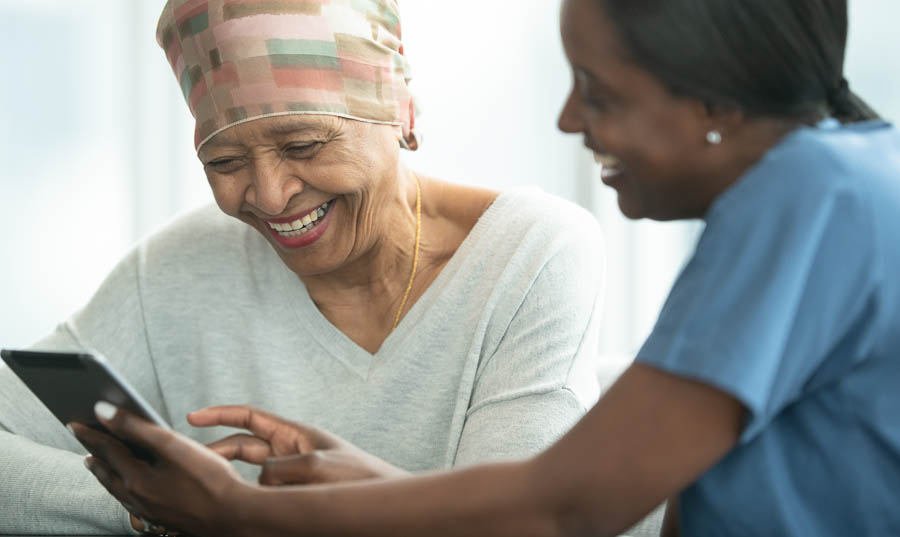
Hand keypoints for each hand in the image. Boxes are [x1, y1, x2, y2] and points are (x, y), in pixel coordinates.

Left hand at [71, 402, 249, 536]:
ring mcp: (148, 509)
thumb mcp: (172, 445)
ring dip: (104, 471)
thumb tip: (101, 411)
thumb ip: (135, 427)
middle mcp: (136, 497)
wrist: (233, 517)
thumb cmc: (209, 480)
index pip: (106, 448)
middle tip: (83, 440)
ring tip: (96, 462)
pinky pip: (130, 499)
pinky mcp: (162, 516)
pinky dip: (121, 486)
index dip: (90, 432)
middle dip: (93, 452)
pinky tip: (128, 486)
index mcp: (135, 478)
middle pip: (107, 470)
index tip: (74, 421)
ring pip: (116, 488)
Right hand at [189, 405, 408, 484]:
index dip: (219, 415)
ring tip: (223, 491)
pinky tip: (249, 509)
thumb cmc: (358, 476)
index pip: (249, 417)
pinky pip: (265, 494)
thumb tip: (258, 481)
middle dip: (217, 452)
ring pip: (252, 475)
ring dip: (242, 482)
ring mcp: (289, 472)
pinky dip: (257, 499)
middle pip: (242, 446)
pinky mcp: (292, 493)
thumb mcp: (316, 466)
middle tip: (193, 465)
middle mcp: (288, 450)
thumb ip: (281, 469)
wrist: (381, 496)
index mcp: (293, 433)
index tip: (191, 418)